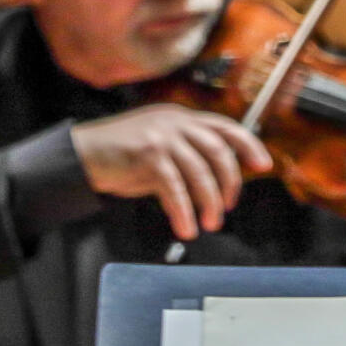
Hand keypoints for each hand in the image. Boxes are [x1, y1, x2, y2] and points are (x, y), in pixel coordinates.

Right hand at [70, 104, 272, 241]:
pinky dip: (183, 211)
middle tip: (227, 207)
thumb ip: (186, 155)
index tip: (263, 165)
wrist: (83, 154)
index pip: (225, 127)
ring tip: (208, 223)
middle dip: (230, 183)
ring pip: (200, 171)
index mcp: (182, 118)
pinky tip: (185, 226)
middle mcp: (175, 123)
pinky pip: (175, 188)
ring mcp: (162, 137)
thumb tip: (215, 181)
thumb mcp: (160, 146)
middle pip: (219, 150)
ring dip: (208, 202)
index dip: (249, 145)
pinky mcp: (148, 156)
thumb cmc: (121, 154)